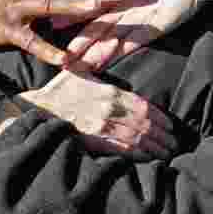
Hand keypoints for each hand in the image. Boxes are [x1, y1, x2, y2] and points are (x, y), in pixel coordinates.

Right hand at [20, 68, 178, 160]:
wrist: (37, 109)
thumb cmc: (58, 91)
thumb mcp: (80, 73)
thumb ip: (98, 69)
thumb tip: (107, 54)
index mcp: (110, 91)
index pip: (144, 106)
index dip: (161, 118)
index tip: (170, 126)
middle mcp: (110, 108)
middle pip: (146, 124)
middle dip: (163, 136)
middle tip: (174, 144)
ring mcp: (103, 126)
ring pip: (138, 138)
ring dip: (156, 148)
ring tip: (166, 154)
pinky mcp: (95, 140)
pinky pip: (123, 150)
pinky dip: (138, 155)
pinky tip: (148, 159)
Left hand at [62, 0, 195, 70]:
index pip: (90, 7)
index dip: (72, 16)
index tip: (53, 23)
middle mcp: (124, 8)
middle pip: (95, 26)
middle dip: (76, 42)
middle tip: (58, 55)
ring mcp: (136, 19)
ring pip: (107, 38)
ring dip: (90, 53)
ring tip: (73, 64)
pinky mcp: (151, 29)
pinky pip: (128, 45)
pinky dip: (114, 55)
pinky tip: (101, 66)